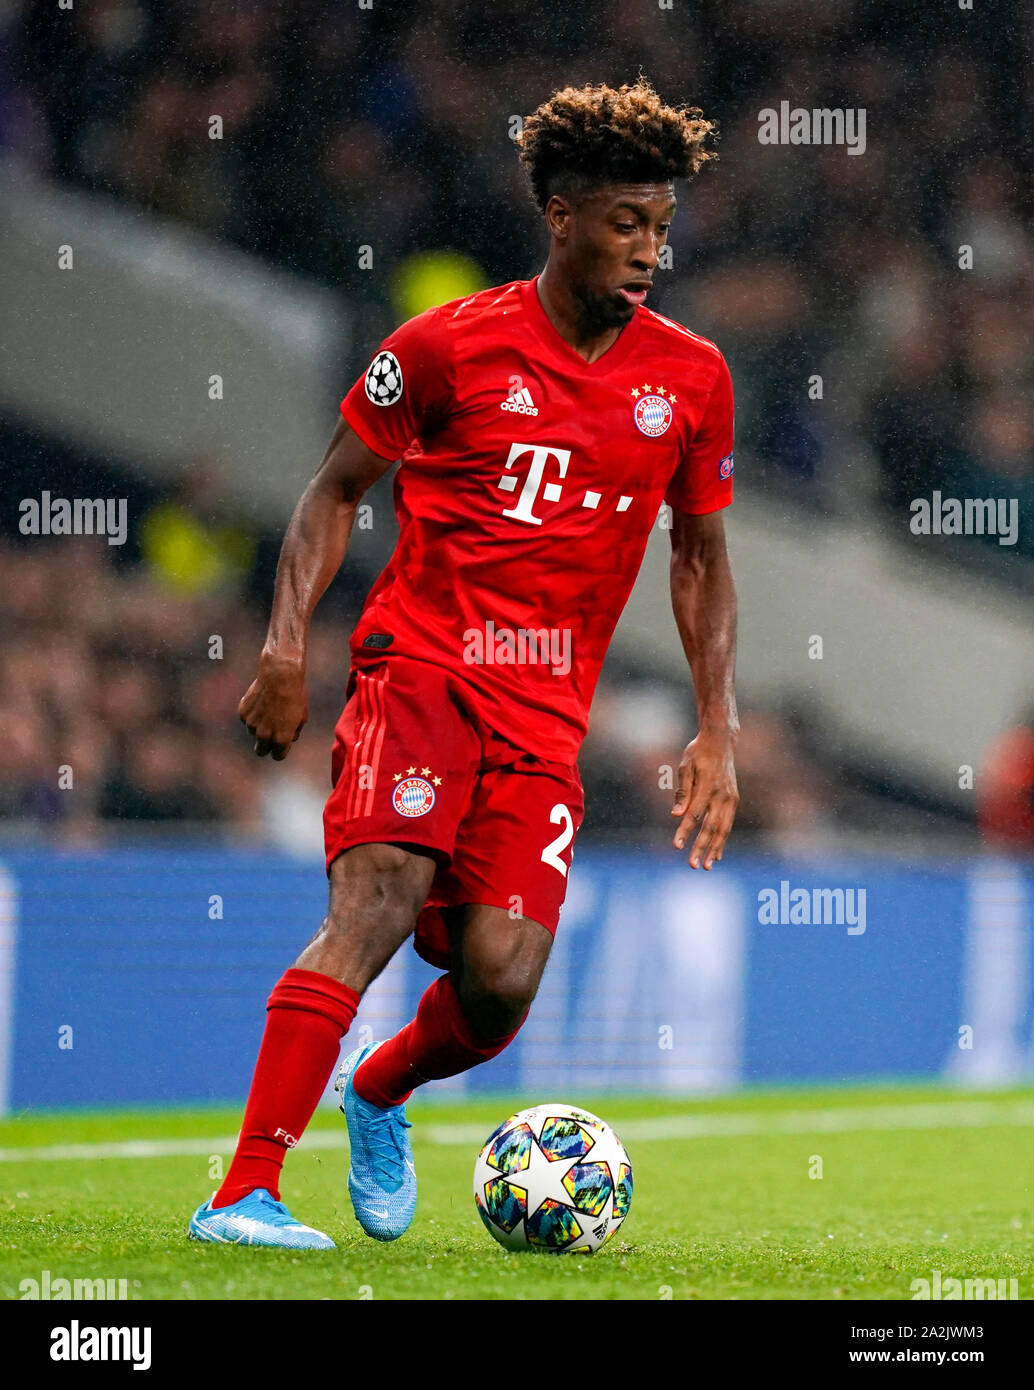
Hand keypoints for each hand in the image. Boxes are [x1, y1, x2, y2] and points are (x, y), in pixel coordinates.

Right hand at [238, 652, 307, 759]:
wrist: (279, 676)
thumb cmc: (294, 696)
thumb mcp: (302, 717)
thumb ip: (293, 732)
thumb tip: (288, 739)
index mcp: (281, 739)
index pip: (277, 756)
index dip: (280, 751)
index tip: (281, 745)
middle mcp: (264, 735)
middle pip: (261, 752)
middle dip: (266, 746)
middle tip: (271, 735)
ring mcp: (251, 725)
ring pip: (254, 733)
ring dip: (260, 726)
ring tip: (270, 708)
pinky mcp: (243, 714)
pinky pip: (247, 720)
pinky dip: (253, 714)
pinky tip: (261, 701)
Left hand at [671, 729, 738, 868]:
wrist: (721, 741)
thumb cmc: (698, 753)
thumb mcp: (686, 766)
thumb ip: (682, 792)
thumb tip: (675, 815)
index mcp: (708, 786)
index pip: (694, 814)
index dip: (685, 831)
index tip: (676, 846)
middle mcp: (722, 795)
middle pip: (710, 826)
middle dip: (701, 847)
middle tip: (692, 865)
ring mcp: (730, 798)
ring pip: (723, 829)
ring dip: (714, 849)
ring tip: (706, 866)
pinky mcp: (734, 800)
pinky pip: (727, 824)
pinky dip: (722, 840)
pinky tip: (716, 855)